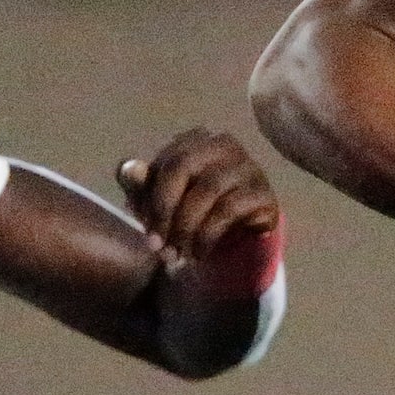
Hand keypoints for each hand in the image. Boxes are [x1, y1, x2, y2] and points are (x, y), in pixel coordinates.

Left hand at [118, 129, 283, 288]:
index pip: (165, 160)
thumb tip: (130, 168)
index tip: (146, 231)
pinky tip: (199, 254)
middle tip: (158, 244)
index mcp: (195, 140)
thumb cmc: (192, 211)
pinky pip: (231, 209)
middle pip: (184, 165)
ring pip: (209, 188)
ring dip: (186, 226)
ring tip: (177, 253)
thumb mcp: (159, 201)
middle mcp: (224, 145)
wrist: (235, 237)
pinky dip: (208, 235)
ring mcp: (249, 167)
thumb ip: (141, 184)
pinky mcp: (264, 194)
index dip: (150, 197)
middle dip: (166, 208)